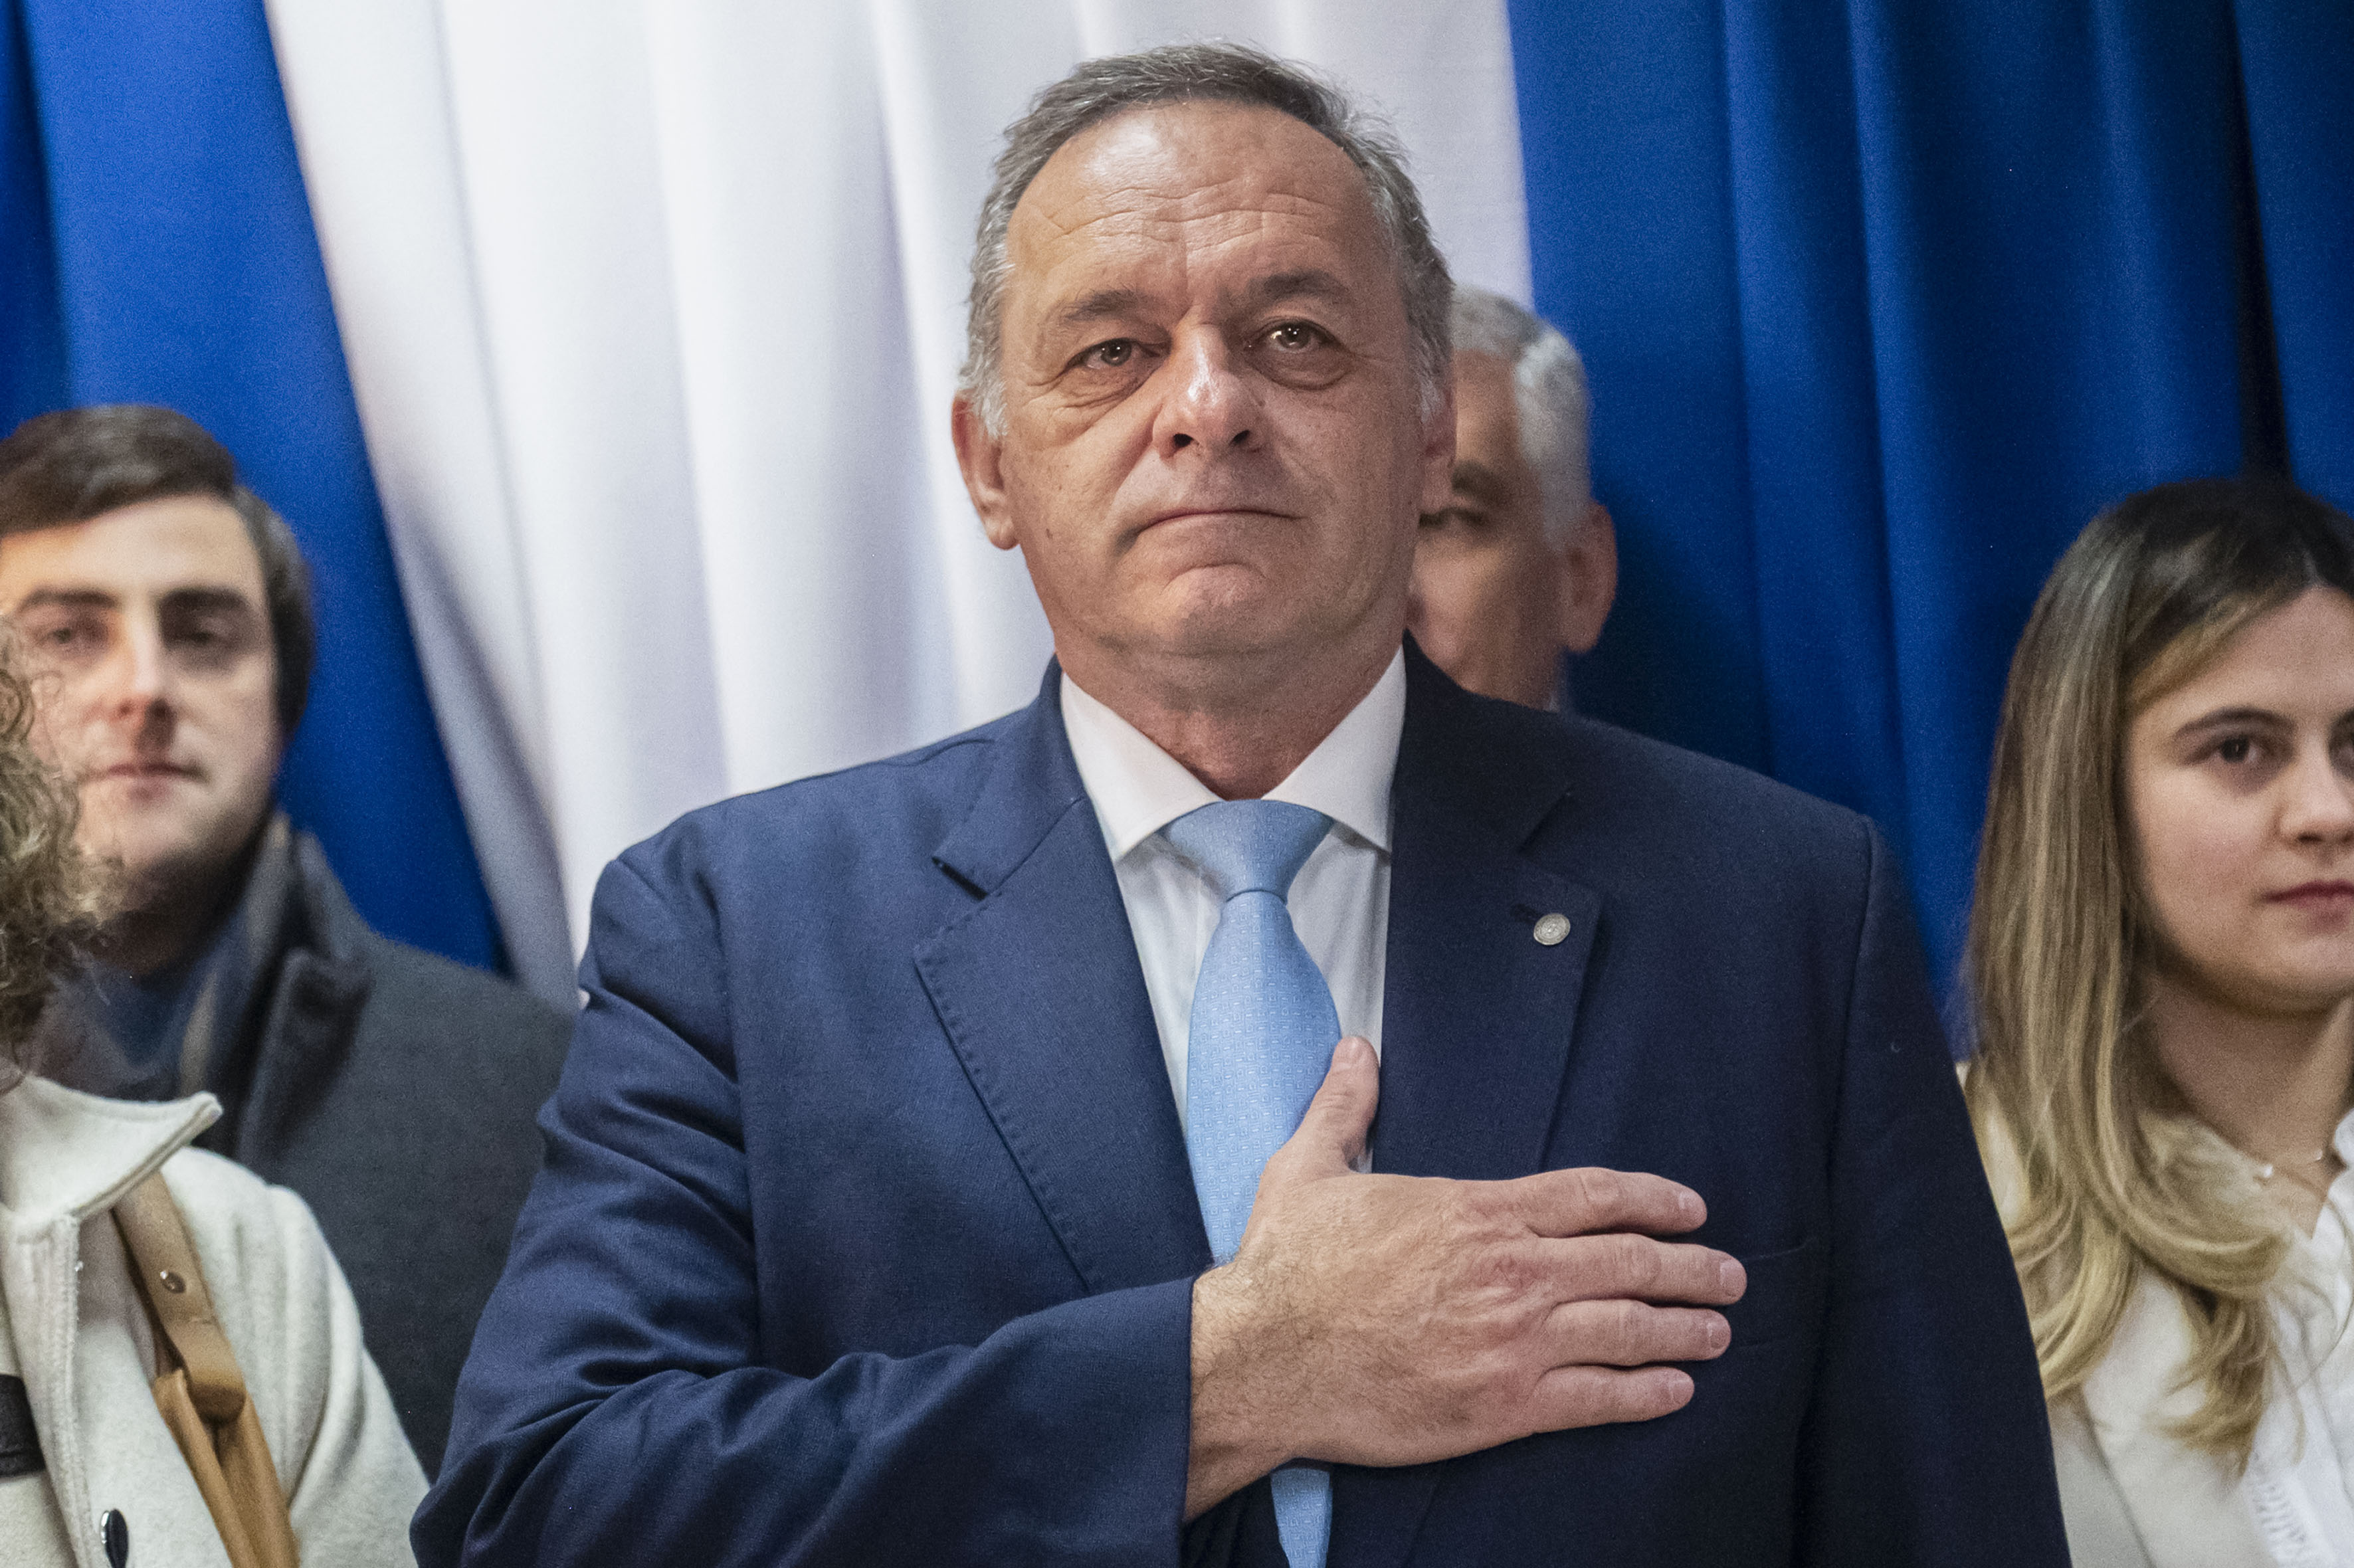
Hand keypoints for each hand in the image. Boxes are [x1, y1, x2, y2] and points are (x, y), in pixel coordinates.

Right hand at [1185, 1035, 1744, 1516]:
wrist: (1263, 1357)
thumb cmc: (1286, 1267)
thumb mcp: (1307, 1168)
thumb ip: (1344, 1108)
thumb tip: (1355, 1050)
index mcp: (1476, 1210)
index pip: (1593, 1194)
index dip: (1654, 1198)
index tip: (1690, 1207)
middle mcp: (1511, 1271)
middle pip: (1630, 1259)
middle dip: (1692, 1265)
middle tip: (1729, 1274)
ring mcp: (1513, 1340)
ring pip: (1628, 1328)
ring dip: (1685, 1329)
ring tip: (1718, 1331)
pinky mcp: (1503, 1405)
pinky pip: (1599, 1399)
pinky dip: (1647, 1393)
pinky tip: (1675, 1391)